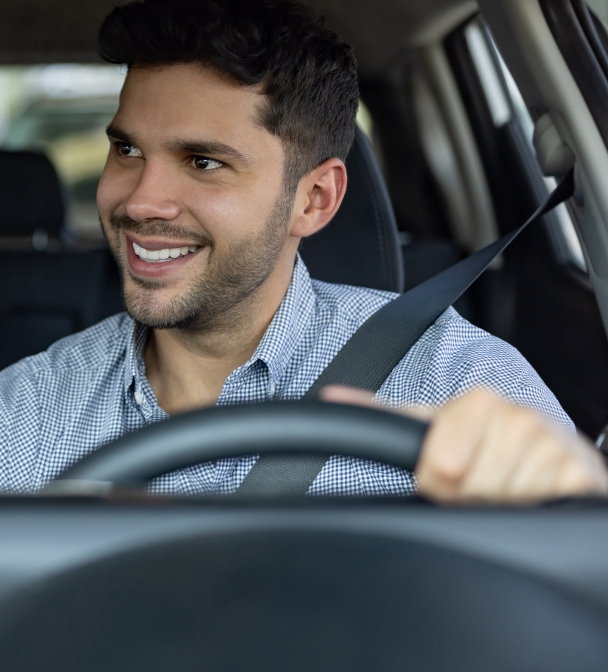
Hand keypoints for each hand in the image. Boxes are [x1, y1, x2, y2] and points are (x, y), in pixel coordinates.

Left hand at [321, 385, 607, 503]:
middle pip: (469, 491)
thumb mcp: (436, 423)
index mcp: (476, 403)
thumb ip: (384, 414)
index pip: (439, 467)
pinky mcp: (581, 474)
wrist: (556, 451)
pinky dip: (536, 512)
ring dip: (502, 507)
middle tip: (481, 483)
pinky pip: (543, 510)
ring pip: (503, 504)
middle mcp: (516, 416)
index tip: (447, 474)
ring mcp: (552, 444)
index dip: (437, 483)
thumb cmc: (486, 441)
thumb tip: (328, 396)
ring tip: (507, 487)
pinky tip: (535, 493)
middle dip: (469, 498)